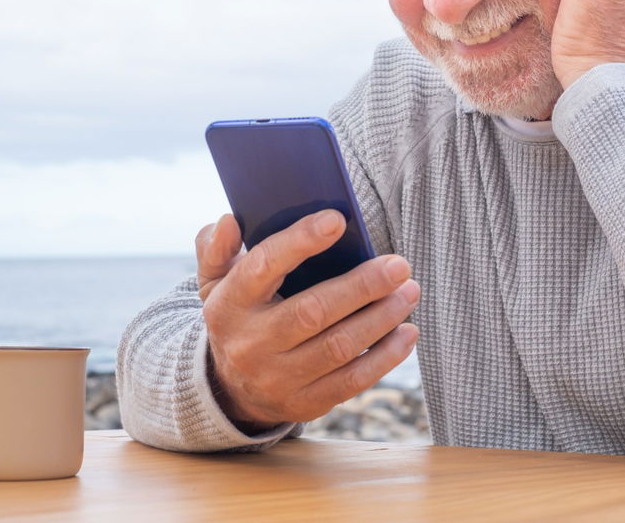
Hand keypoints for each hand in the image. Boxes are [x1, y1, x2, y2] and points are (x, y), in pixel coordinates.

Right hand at [195, 210, 419, 428]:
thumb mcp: (215, 282)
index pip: (264, 266)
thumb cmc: (239, 315)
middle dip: (362, 286)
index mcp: (229, 304)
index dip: (300, 241)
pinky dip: (385, 356)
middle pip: (313, 311)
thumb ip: (218, 249)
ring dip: (381, 318)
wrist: (229, 387)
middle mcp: (251, 343)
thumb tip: (229, 221)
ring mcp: (277, 378)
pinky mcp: (303, 404)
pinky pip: (351, 381)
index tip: (337, 219)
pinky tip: (407, 332)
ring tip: (409, 292)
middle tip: (399, 265)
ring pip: (338, 347)